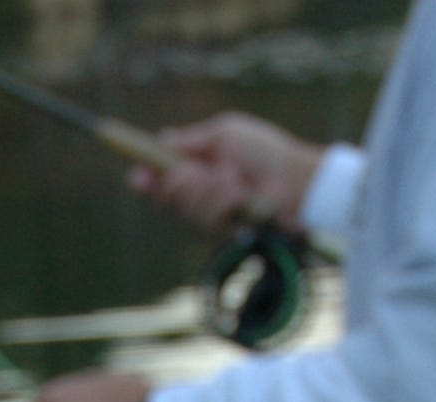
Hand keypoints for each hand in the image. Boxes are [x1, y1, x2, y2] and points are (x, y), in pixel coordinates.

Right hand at [130, 112, 325, 231]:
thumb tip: (158, 141)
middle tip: (200, 172)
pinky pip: (209, 219)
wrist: (296, 181)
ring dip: (213, 190)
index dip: (145, 179)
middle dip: (182, 182)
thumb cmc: (264, 152)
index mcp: (194, 166)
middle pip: (166, 195)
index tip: (139, 177)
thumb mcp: (223, 134)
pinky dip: (227, 202)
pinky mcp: (223, 232)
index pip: (158, 177)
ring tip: (237, 180)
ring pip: (188, 207)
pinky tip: (244, 195)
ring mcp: (209, 215)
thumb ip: (189, 141)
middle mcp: (197, 193)